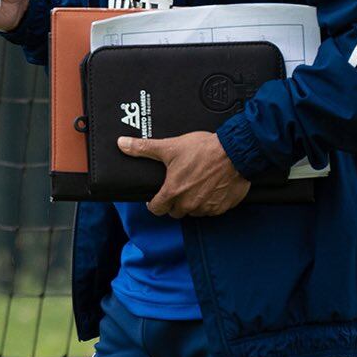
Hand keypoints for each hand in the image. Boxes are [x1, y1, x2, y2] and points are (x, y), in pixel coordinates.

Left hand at [119, 131, 250, 218]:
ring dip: (192, 203)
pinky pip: (211, 210)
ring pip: (194, 212)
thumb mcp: (170, 147)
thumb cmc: (203, 150)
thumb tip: (122, 144)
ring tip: (195, 185)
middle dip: (174, 202)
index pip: (157, 209)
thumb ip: (143, 148)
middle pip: (175, 211)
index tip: (156, 198)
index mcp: (174, 192)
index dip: (154, 204)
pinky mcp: (223, 207)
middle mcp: (189, 204)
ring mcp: (207, 207)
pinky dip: (210, 202)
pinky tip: (211, 188)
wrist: (235, 152)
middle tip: (178, 187)